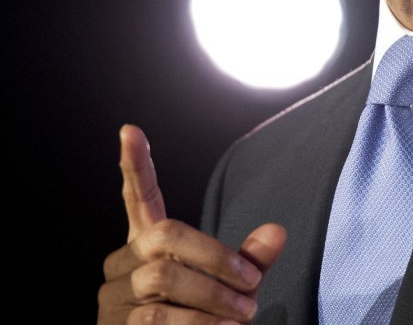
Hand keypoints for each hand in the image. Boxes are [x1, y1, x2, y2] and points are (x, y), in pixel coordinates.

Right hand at [98, 124, 286, 322]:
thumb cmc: (207, 319)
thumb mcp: (234, 287)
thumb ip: (251, 260)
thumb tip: (278, 231)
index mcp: (148, 244)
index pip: (139, 198)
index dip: (135, 166)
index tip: (130, 129)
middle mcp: (123, 263)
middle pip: (166, 236)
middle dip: (216, 259)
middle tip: (252, 286)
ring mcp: (113, 295)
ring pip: (163, 278)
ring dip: (212, 297)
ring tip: (243, 315)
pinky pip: (157, 317)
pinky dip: (197, 324)